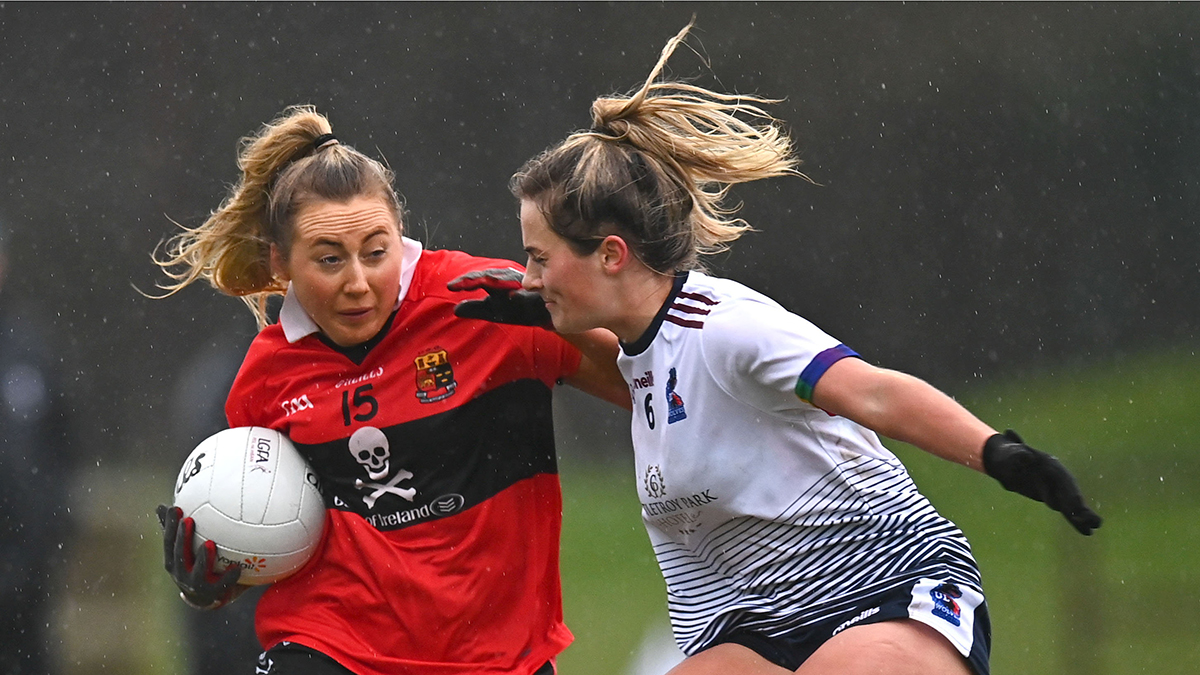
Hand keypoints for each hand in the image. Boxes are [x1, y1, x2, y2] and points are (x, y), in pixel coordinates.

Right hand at [156, 504, 242, 608]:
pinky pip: (221, 585)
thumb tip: (162, 505)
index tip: (175, 508)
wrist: (207, 597)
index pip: (168, 541)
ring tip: (209, 544)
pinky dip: (228, 577)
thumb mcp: (186, 547)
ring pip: (197, 572)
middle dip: (182, 538)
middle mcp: (181, 573)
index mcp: (173, 561)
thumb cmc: (196, 565)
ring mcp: (195, 585)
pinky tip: (237, 568)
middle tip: (187, 520)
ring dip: (203, 558)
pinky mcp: (212, 594)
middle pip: (179, 555)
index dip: (169, 526)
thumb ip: (177, 529)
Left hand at [447, 268, 551, 327]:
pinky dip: (520, 294)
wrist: (546, 314)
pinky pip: (528, 294)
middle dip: (475, 278)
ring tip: (481, 282)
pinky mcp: (537, 295)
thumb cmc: (519, 309)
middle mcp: (509, 280)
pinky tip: (513, 296)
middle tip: (459, 283)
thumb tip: (455, 309)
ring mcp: (524, 286)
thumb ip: (476, 309)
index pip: (478, 279)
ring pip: (508, 281)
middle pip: (490, 276)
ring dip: (494, 280)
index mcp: (497, 284)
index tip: (450, 286)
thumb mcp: (494, 311)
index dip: (465, 282)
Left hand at [982, 430, 1101, 534]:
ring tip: (1095, 527)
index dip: (1070, 494)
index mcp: (1051, 466)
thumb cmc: (1007, 455)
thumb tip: (1025, 457)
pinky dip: (1076, 521)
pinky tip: (1087, 531)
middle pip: (1072, 494)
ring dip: (1083, 516)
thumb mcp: (1010, 453)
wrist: (1005, 461)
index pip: (1064, 482)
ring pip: (1072, 504)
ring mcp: (1057, 488)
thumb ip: (1018, 454)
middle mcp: (1058, 478)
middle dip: (1081, 507)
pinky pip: (1066, 510)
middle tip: (1093, 521)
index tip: (1077, 505)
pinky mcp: (1053, 497)